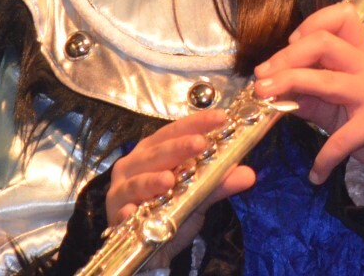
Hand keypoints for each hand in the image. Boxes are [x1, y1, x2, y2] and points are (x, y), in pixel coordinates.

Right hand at [103, 110, 254, 258]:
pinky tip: (133, 212)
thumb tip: (248, 173)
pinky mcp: (115, 212)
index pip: (175, 131)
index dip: (197, 123)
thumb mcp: (197, 196)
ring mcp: (122, 187)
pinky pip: (122, 210)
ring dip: (152, 180)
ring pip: (138, 180)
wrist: (151, 246)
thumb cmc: (170, 210)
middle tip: (200, 144)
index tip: (221, 117)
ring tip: (169, 180)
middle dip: (178, 147)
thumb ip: (218, 183)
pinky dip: (128, 210)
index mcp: (155, 150)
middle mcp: (136, 163)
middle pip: (157, 151)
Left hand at [254, 1, 363, 185]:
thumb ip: (308, 94)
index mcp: (358, 54)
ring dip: (290, 85)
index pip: (339, 20)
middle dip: (287, 57)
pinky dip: (324, 159)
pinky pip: (341, 139)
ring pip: (326, 81)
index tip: (289, 45)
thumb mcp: (337, 102)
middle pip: (324, 43)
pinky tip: (315, 174)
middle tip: (262, 77)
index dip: (309, 26)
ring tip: (264, 97)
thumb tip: (270, 90)